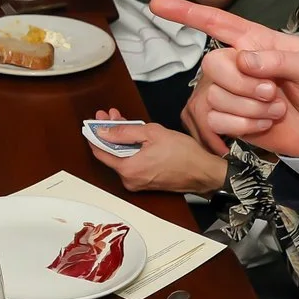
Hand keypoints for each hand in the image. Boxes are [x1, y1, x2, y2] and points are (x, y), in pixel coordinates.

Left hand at [87, 108, 228, 193]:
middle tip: (110, 116)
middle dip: (110, 132)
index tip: (94, 122)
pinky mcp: (146, 182)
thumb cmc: (184, 155)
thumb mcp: (152, 133)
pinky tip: (134, 135)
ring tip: (123, 121)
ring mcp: (138, 183)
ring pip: (122, 156)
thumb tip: (105, 130)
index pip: (100, 152)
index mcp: (128, 169)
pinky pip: (132, 162)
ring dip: (121, 138)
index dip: (95, 134)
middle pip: (111, 153)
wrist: (204, 172)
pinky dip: (130, 148)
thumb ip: (124, 131)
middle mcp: (130, 180)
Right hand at [157, 0, 298, 159]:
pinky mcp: (233, 120)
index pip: (217, 23)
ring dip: (249, 108)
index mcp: (258, 42)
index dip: (187, 13)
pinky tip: (265, 124)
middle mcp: (240, 64)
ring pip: (215, 95)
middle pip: (212, 64)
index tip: (157, 5)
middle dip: (241, 83)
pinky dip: (244, 125)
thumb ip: (279, 58)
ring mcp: (235, 93)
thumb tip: (243, 60)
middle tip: (272, 93)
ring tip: (276, 110)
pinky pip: (217, 119)